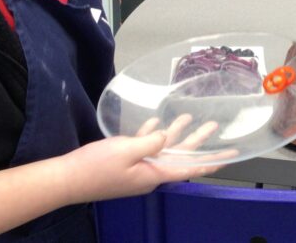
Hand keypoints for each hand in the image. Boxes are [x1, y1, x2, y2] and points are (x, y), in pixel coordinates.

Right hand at [58, 117, 227, 203]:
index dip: (210, 161)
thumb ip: (150, 142)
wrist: (66, 179)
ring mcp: (137, 168)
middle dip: (198, 139)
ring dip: (176, 132)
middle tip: (214, 124)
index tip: (229, 155)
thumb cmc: (95, 167)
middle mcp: (150, 173)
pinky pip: (144, 147)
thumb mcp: (126, 150)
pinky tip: (157, 123)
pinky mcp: (124, 162)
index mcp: (154, 174)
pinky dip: (152, 135)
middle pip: (180, 154)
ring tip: (189, 116)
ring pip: (163, 148)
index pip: (189, 168)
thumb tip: (165, 136)